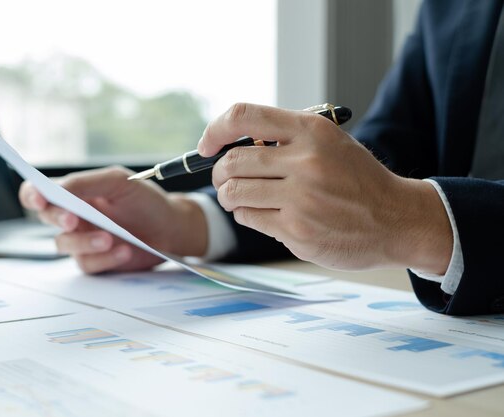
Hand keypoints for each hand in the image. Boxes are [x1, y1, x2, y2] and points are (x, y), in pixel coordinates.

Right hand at [19, 166, 207, 273]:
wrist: (170, 228)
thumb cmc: (144, 200)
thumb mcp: (118, 182)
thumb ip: (86, 183)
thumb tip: (56, 189)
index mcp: (73, 193)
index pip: (38, 192)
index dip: (32, 195)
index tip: (40, 199)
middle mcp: (73, 217)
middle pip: (47, 218)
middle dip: (58, 218)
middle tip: (73, 220)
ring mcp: (82, 241)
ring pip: (64, 244)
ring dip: (85, 241)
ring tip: (110, 238)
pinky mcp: (95, 262)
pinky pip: (88, 263)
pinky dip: (105, 258)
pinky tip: (125, 250)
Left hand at [199, 103, 452, 273]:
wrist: (397, 220)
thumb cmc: (357, 180)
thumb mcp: (329, 143)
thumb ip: (285, 139)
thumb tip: (231, 143)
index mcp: (311, 130)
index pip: (243, 116)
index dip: (215, 130)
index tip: (207, 145)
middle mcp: (305, 161)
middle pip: (231, 162)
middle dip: (219, 173)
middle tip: (225, 180)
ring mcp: (301, 199)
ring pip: (234, 193)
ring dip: (229, 196)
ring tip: (240, 197)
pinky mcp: (297, 231)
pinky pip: (249, 218)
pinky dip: (247, 215)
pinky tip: (262, 214)